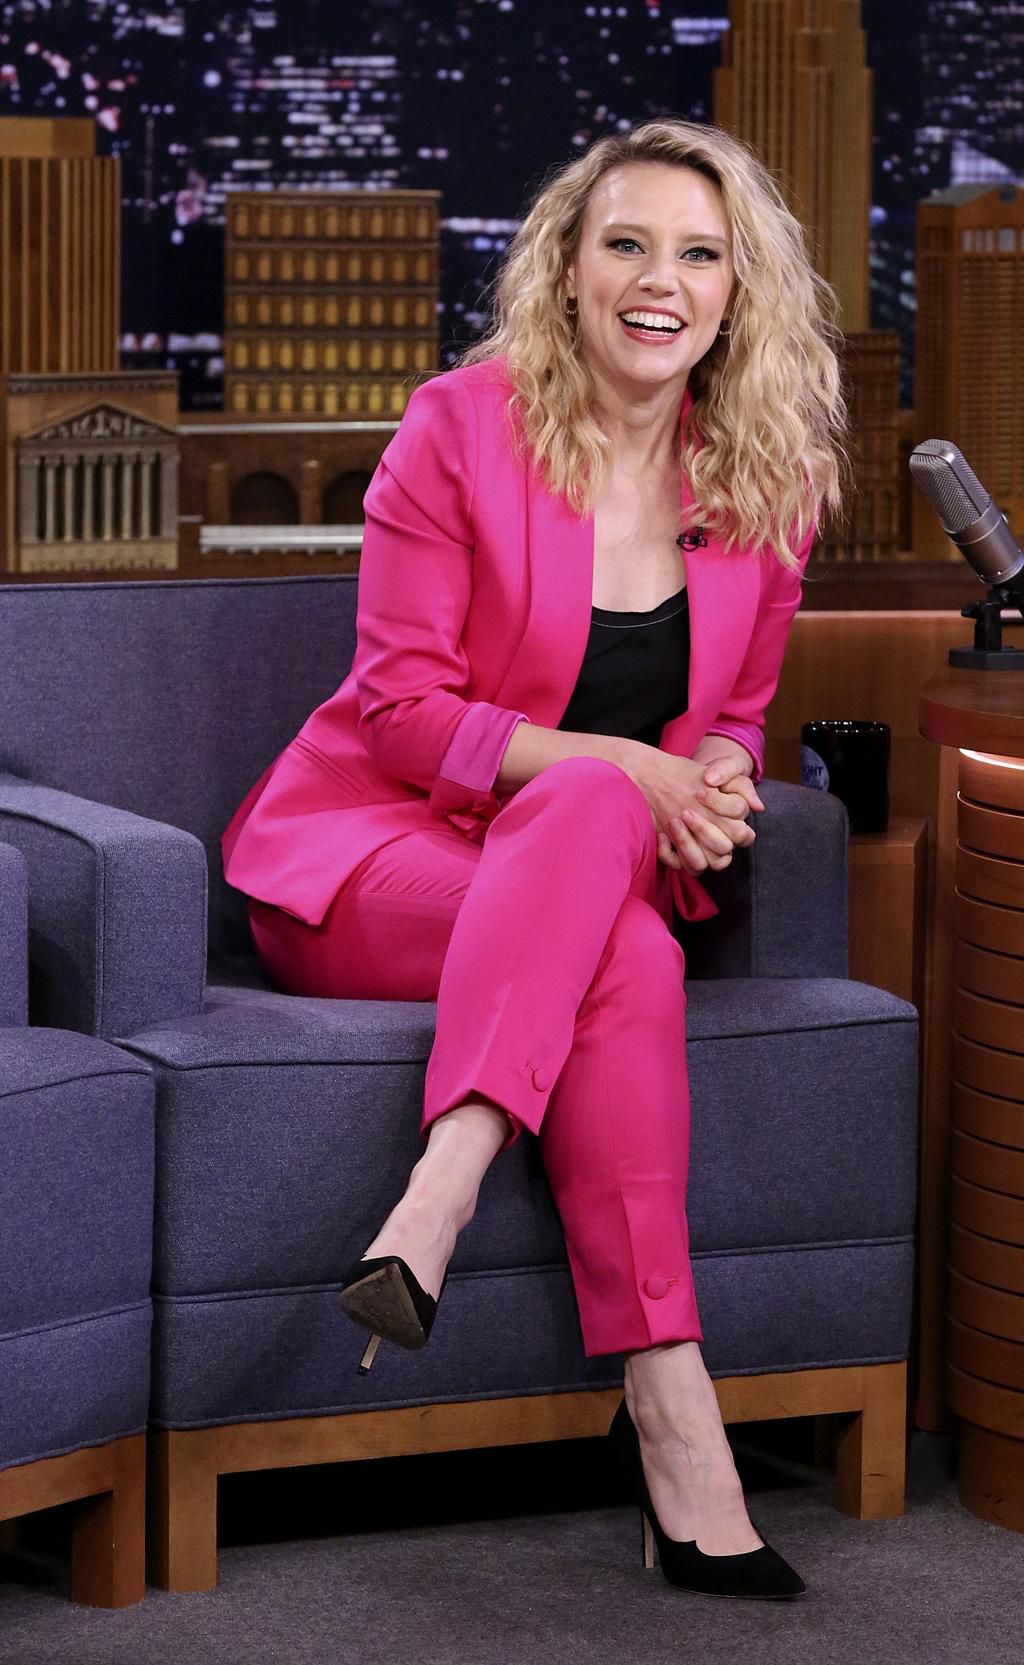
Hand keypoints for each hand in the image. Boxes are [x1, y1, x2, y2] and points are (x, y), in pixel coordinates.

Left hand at [654, 760, 763, 874]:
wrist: (681, 778)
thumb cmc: (710, 773)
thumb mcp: (726, 766)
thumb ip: (737, 778)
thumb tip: (757, 806)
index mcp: (738, 822)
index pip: (741, 830)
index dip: (721, 809)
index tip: (701, 791)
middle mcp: (725, 841)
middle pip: (723, 849)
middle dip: (703, 830)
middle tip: (685, 811)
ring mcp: (705, 851)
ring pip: (703, 864)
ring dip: (687, 844)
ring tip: (674, 821)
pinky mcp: (685, 856)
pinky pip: (681, 866)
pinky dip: (669, 854)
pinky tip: (662, 834)